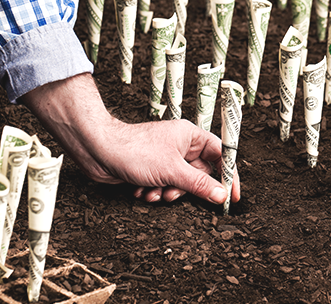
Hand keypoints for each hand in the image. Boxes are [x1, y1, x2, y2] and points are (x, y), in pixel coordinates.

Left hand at [21, 73, 239, 203]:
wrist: (99, 151)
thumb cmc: (134, 150)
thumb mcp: (172, 171)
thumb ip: (199, 184)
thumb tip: (221, 195)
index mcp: (190, 136)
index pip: (220, 154)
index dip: (228, 174)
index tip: (232, 194)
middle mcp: (180, 145)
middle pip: (200, 173)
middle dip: (187, 188)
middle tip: (177, 194)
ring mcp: (165, 157)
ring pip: (181, 183)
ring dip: (169, 192)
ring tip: (156, 192)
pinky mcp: (152, 169)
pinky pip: (165, 185)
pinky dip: (156, 192)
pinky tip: (142, 191)